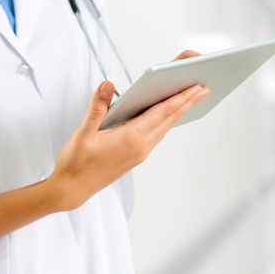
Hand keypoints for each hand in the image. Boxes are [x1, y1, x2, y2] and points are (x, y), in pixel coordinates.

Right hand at [0, 50, 207, 238]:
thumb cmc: (76, 162)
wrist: (71, 189)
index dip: (181, 98)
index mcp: (131, 138)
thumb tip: (108, 85)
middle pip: (169, 119)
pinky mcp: (136, 156)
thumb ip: (98, 107)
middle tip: (203, 88)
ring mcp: (140, 153)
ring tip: (190, 99)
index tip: (196, 88)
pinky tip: (166, 116)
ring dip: (178, 112)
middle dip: (186, 102)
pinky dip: (165, 122)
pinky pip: (156, 135)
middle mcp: (141, 146)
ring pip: (164, 128)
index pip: (162, 112)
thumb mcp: (83, 132)